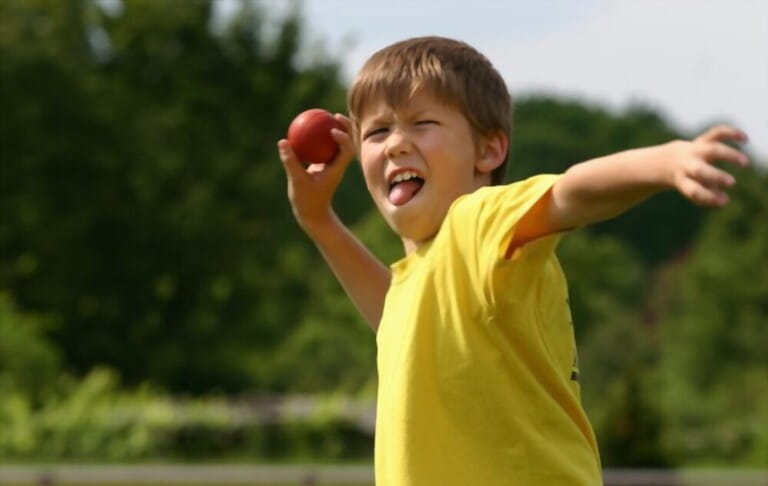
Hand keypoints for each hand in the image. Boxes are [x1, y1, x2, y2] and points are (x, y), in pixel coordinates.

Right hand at [277, 113, 355, 234]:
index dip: (344, 138)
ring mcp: (333, 165)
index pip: (347, 151)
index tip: (333, 130)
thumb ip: (290, 161)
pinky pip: (325, 147)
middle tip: (335, 115)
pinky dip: (321, 138)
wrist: (313, 214)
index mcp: (337, 169)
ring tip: (326, 115)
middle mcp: (338, 165)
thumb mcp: (296, 181)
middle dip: (347, 127)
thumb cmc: (306, 200)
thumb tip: (283, 141)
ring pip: (339, 144)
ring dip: (336, 129)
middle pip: (349, 142)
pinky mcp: (325, 166)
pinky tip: (310, 128)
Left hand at [668, 125, 749, 206]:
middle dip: (716, 176)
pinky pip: (716, 133)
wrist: (667, 161)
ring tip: (745, 163)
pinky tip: (745, 139)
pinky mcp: (702, 140)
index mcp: (681, 179)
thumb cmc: (687, 180)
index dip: (708, 197)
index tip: (724, 202)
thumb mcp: (693, 188)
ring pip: (712, 149)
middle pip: (699, 170)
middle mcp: (687, 164)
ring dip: (729, 155)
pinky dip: (731, 133)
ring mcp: (695, 150)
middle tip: (732, 183)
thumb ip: (708, 194)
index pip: (693, 190)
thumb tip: (724, 201)